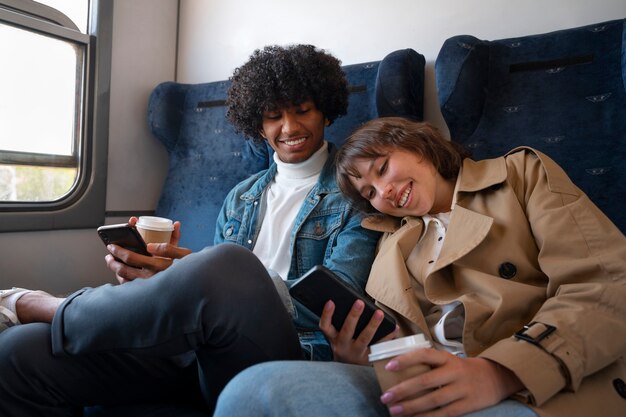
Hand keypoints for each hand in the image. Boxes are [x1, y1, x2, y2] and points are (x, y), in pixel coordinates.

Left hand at [105, 217, 190, 283]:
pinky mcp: (146, 294)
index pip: (131, 257)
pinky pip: (130, 288)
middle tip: (109, 252)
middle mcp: (150, 278)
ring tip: (111, 261)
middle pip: (123, 269)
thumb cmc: (188, 269)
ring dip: (115, 270)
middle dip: (113, 260)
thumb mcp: (184, 255)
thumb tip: (156, 240)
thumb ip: (171, 244)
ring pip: (125, 279)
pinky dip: (123, 280)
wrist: (193, 288)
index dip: (119, 251)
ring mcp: (147, 287)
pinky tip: (121, 274)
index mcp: (157, 266)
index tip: (112, 245)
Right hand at [320, 299, 397, 364]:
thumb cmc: (343, 347)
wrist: (347, 372)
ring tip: (379, 313)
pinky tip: (395, 327)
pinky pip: (379, 346)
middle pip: (347, 330)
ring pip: (364, 338)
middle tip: (360, 302)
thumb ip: (340, 323)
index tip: (331, 301)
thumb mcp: (336, 337)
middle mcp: (343, 346)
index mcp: (333, 338)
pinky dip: (388, 337)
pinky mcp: (368, 359)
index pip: (325, 326)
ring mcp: (356, 353)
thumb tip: (354, 302)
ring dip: (372, 325)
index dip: (327, 314)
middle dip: (353, 315)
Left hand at [380, 349, 523, 416]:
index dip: (406, 359)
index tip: (388, 366)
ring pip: (434, 400)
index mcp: (447, 358)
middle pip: (426, 381)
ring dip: (412, 407)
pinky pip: (445, 414)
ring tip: (394, 411)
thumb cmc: (462, 369)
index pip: (424, 354)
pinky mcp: (468, 405)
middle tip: (385, 397)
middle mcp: (454, 371)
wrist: (496, 377)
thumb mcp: (448, 360)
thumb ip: (428, 364)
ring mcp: (462, 389)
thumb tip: (397, 371)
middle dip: (403, 390)